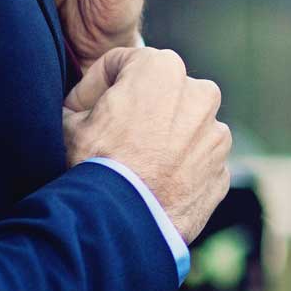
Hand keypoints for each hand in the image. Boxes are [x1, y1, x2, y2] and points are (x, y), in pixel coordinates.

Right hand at [62, 47, 230, 242]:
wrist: (121, 226)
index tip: (82, 111)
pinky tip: (153, 186)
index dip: (93, 86)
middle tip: (109, 137)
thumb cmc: (93, 167)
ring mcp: (217, 135)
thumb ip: (83, 101)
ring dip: (162, 140)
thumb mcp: (69, 122)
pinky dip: (178, 170)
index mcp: (162, 69)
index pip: (121, 64)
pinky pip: (196, 162)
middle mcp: (200, 94)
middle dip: (137, 110)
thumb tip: (84, 107)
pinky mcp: (222, 171)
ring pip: (183, 128)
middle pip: (159, 94)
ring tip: (133, 166)